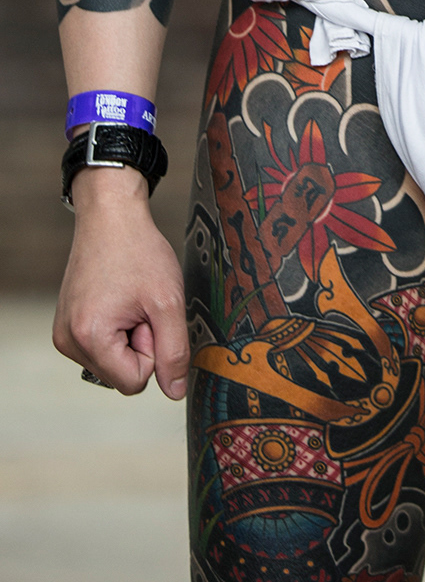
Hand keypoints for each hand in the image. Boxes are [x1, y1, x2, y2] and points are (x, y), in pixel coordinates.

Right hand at [53, 165, 189, 398]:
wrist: (111, 216)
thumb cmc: (139, 251)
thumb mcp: (169, 301)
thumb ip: (175, 352)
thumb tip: (175, 392)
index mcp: (90, 338)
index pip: (134, 382)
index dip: (152, 350)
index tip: (148, 314)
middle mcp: (68, 342)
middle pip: (121, 375)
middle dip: (140, 343)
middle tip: (140, 304)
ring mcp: (63, 335)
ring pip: (112, 363)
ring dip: (129, 336)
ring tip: (129, 299)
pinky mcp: (66, 327)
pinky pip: (102, 348)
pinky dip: (116, 330)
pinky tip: (117, 299)